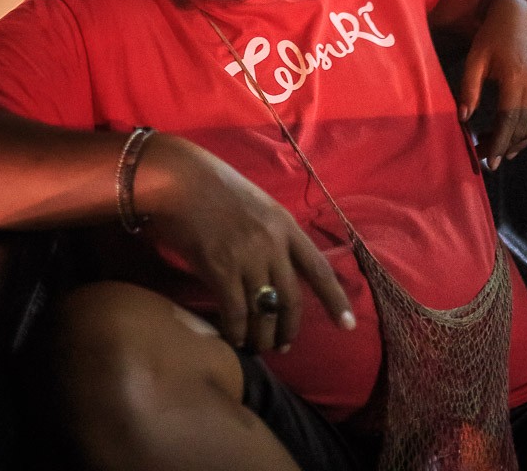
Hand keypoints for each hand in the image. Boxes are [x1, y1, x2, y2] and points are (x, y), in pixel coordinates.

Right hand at [137, 135, 354, 352]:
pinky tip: (233, 338)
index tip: (348, 326)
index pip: (319, 268)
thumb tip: (275, 271)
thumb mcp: (255, 205)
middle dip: (289, 329)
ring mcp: (247, 256)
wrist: (179, 179)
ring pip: (264, 311)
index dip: (336, 300)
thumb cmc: (213, 188)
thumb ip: (270, 235)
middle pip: (291, 299)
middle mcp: (272, 243)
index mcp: (284, 224)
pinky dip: (236, 331)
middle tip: (282, 346)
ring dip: (262, 336)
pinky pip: (236, 312)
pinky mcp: (220, 268)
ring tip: (256, 347)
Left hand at [458, 0, 526, 170]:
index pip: (507, 120)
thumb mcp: (475, 59)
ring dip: (517, 140)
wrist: (520, 14)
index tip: (488, 161)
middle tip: (487, 159)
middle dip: (504, 146)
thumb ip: (469, 88)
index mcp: (514, 78)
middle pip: (522, 127)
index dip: (497, 142)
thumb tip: (463, 118)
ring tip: (497, 149)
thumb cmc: (492, 35)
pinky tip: (513, 134)